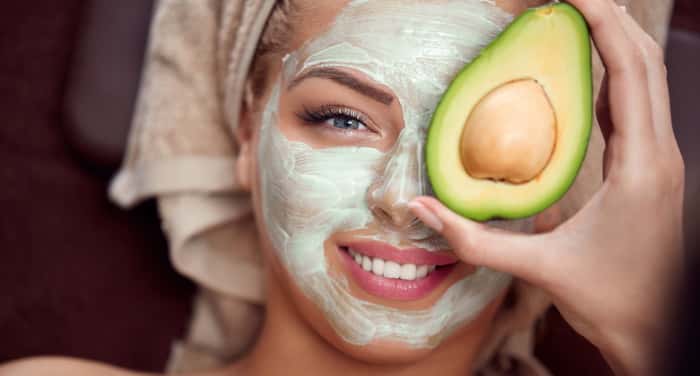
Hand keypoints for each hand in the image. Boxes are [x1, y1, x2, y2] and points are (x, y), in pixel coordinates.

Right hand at [409, 1, 683, 373]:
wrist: (655, 329)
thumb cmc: (607, 301)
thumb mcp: (537, 270)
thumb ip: (473, 241)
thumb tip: (420, 209)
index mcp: (640, 168)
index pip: (630, 74)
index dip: (605, 27)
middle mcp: (660, 155)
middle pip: (646, 64)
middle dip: (613, 21)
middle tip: (570, 1)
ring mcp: (661, 160)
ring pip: (648, 82)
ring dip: (617, 44)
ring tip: (579, 20)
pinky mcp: (652, 169)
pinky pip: (638, 106)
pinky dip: (616, 77)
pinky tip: (587, 73)